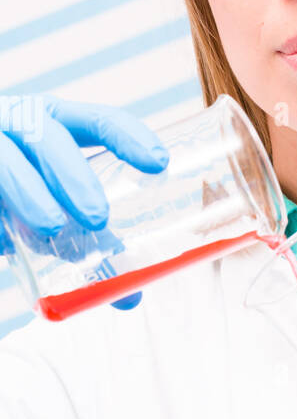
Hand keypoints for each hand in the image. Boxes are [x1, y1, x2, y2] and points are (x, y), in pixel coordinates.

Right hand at [0, 94, 169, 310]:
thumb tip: (130, 297)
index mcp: (59, 124)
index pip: (98, 122)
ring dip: (29, 193)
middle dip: (74, 175)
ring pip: (5, 162)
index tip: (159, 163)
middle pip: (48, 136)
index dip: (129, 137)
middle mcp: (22, 124)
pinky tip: (5, 244)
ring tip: (51, 227)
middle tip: (98, 217)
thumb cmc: (25, 190)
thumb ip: (95, 243)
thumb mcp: (61, 205)